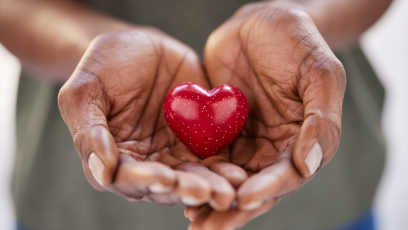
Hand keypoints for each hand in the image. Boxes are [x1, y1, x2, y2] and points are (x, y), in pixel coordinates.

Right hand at [58, 28, 246, 210]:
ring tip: (227, 190)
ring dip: (211, 186)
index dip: (145, 180)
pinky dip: (225, 168)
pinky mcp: (198, 141)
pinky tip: (239, 174)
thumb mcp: (84, 91)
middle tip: (205, 192)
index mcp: (113, 158)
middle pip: (165, 185)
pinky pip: (213, 158)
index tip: (164, 178)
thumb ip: (89, 131)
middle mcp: (145, 163)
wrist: (139, 46)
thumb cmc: (104, 66)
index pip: (127, 178)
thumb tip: (102, 173)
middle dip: (185, 189)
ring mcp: (174, 154)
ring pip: (193, 177)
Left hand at [188, 2, 345, 228]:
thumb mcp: (320, 73)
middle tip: (208, 227)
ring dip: (212, 199)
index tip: (243, 198)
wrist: (262, 21)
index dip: (268, 188)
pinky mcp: (222, 131)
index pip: (288, 174)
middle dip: (234, 208)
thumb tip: (309, 164)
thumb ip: (322, 119)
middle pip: (256, 186)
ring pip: (231, 179)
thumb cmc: (298, 41)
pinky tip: (179, 185)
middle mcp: (275, 148)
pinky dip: (198, 174)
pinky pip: (210, 157)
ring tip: (191, 218)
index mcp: (305, 141)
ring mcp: (248, 142)